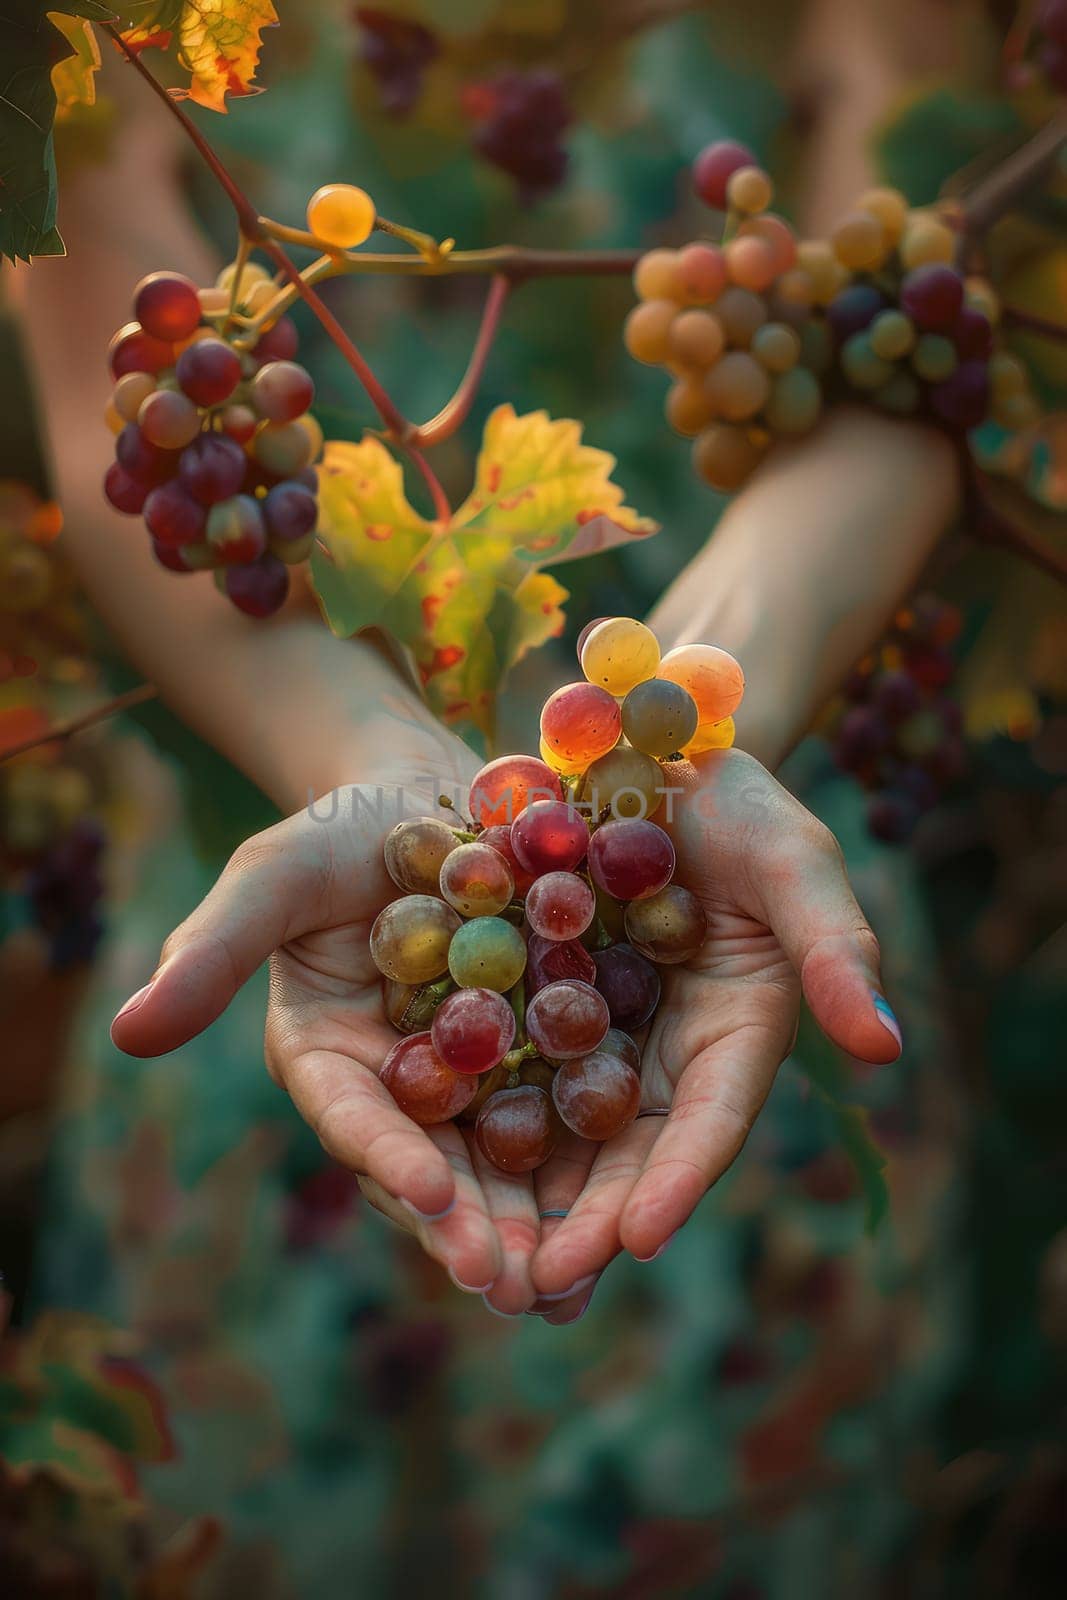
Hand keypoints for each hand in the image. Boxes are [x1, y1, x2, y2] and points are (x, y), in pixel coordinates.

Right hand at [108, 727, 576, 1314]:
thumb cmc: (337, 833)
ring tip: (571, 1284)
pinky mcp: (538, 1058)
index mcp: (327, 1058)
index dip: (385, 1156)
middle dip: (468, 1227)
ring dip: (533, 1228)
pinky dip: (590, 1167)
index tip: (428, 1193)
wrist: (432, 799)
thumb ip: (213, 950)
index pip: (353, 1117)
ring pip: (500, 1165)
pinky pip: (565, 1117)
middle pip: (430, 1168)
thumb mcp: (274, 876)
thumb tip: (124, 1033)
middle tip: (513, 1284)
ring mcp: (472, 1080)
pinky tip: (630, 1210)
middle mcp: (399, 1086)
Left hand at [527, 748, 902, 1316]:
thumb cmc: (739, 804)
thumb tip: (885, 1047)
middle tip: (543, 1286)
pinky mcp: (531, 1003)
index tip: (641, 1238)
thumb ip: (834, 948)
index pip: (709, 1122)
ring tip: (484, 1266)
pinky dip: (474, 1120)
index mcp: (735, 1033)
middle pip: (628, 1151)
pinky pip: (502, 1068)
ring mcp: (595, 1032)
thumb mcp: (794, 861)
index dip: (677, 1180)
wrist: (646, 757)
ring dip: (526, 1201)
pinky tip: (430, 1166)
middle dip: (592, 1222)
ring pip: (559, 1131)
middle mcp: (664, 1052)